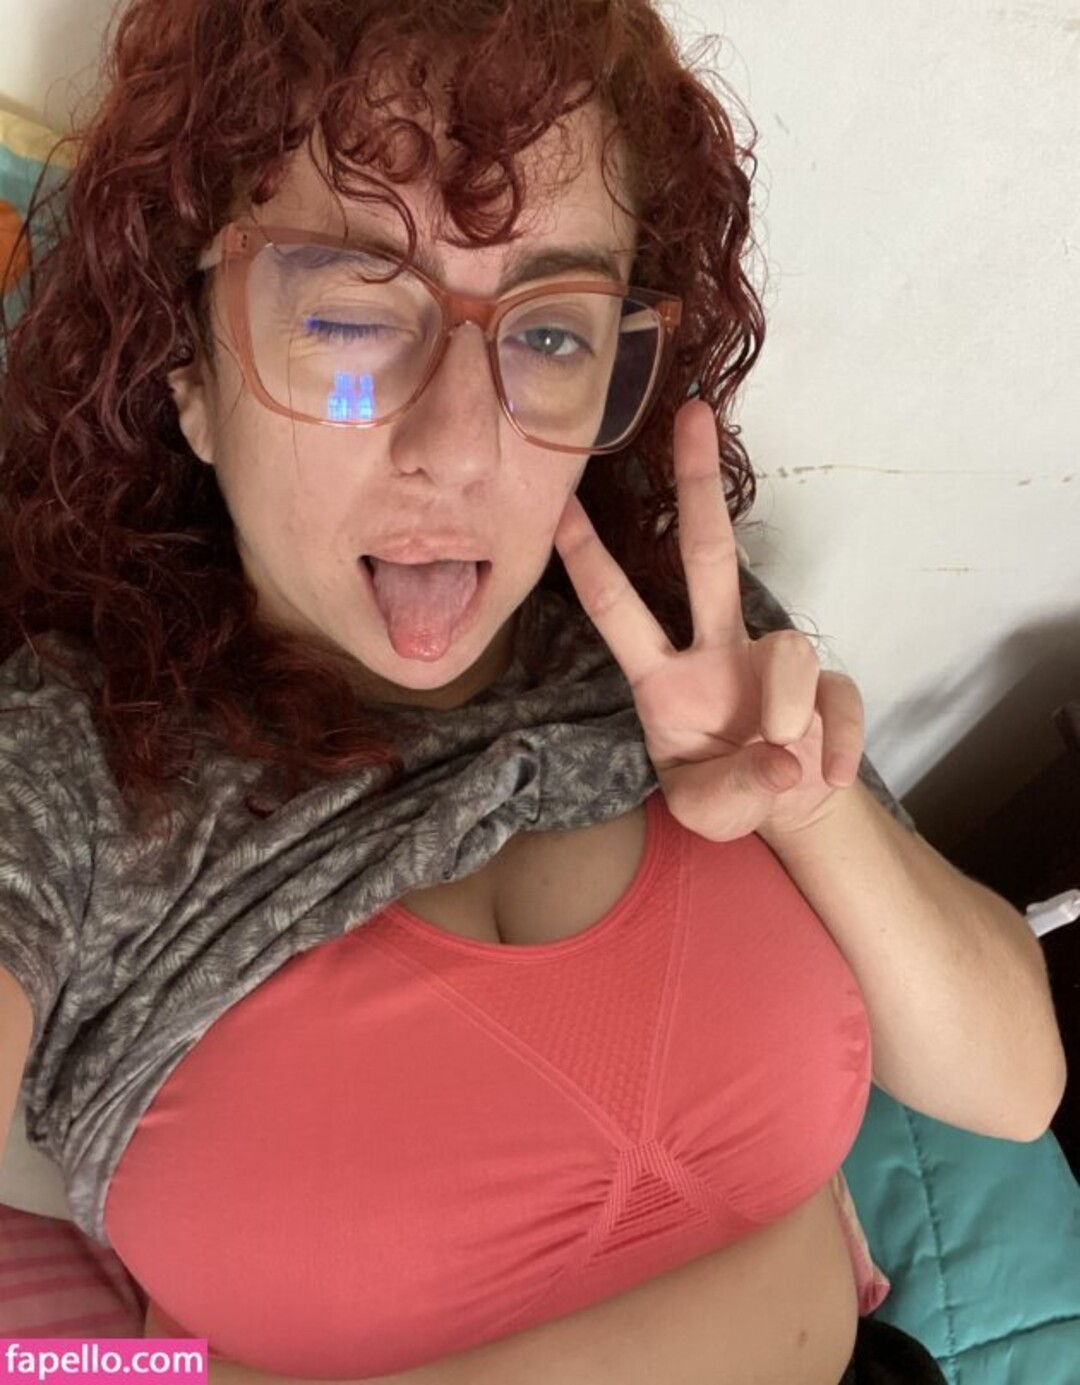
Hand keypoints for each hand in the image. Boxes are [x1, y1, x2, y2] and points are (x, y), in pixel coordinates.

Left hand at [553, 400, 864, 842]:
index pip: (619, 612)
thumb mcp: (704, 812)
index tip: (559, 504)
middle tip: (692, 416)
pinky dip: (839, 743)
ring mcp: (771, 663)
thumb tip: (784, 756)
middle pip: (708, 556)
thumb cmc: (727, 795)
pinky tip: (826, 778)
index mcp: (663, 681)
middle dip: (697, 488)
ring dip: (787, 709)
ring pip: (789, 646)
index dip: (590, 562)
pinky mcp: (826, 685)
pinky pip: (839, 696)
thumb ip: (730, 792)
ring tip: (786, 765)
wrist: (791, 813)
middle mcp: (714, 654)